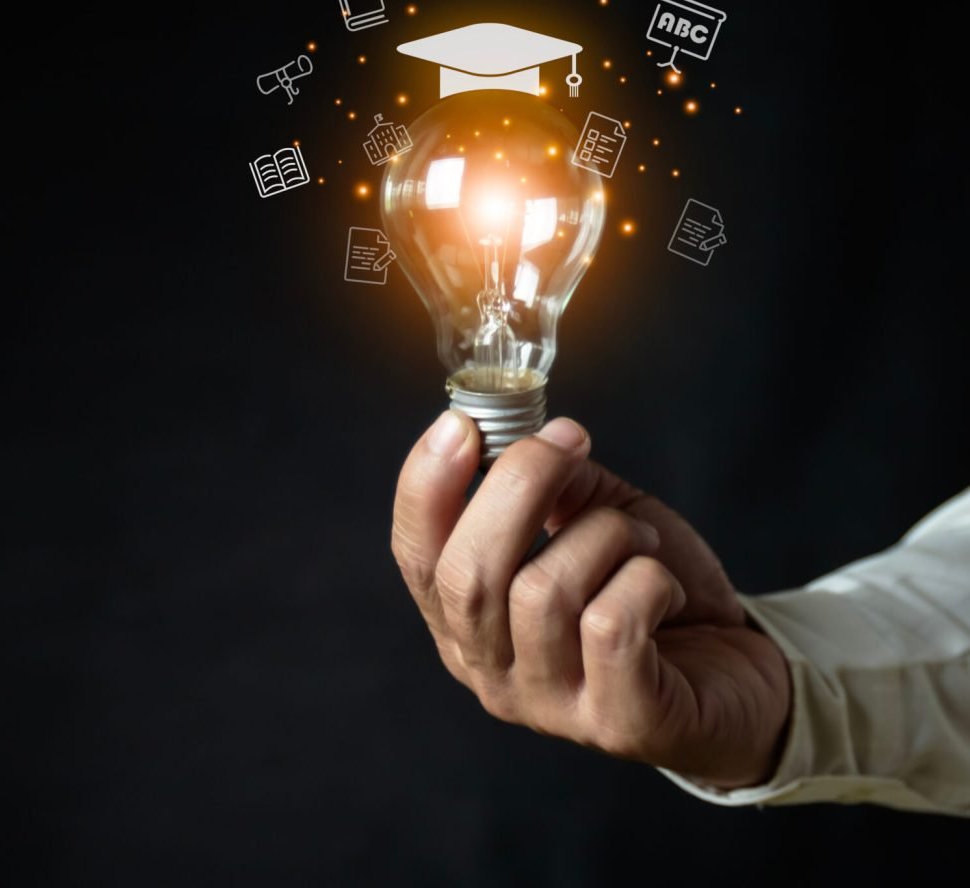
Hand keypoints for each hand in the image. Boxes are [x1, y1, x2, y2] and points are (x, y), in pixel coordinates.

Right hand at [391, 411, 791, 788]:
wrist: (734, 668)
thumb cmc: (647, 590)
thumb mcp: (590, 522)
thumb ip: (553, 488)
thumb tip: (537, 439)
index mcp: (465, 620)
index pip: (414, 556)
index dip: (424, 487)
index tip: (460, 426)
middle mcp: (490, 670)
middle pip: (467, 577)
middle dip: (518, 486)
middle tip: (569, 441)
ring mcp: (549, 705)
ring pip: (544, 593)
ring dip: (604, 534)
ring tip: (639, 537)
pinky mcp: (617, 723)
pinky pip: (611, 625)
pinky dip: (645, 578)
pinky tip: (663, 585)